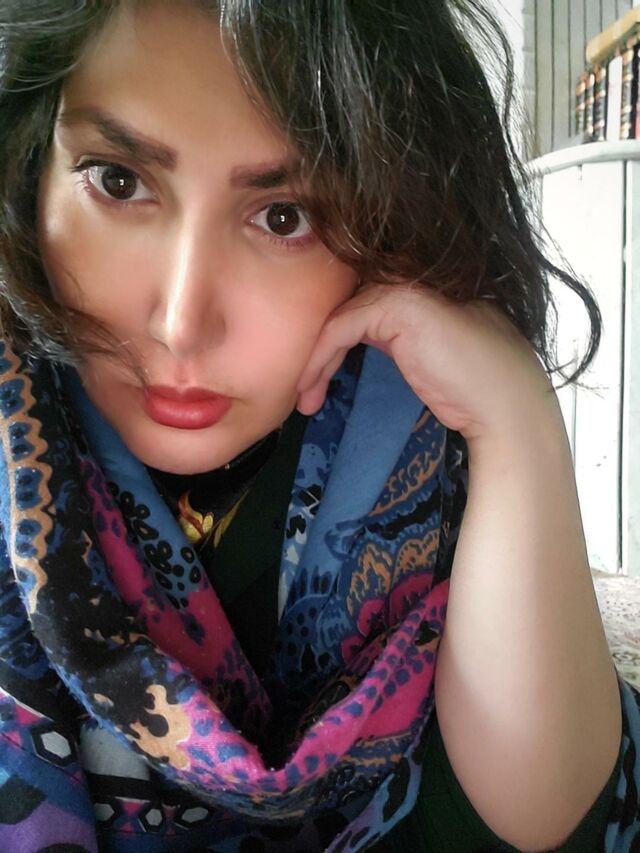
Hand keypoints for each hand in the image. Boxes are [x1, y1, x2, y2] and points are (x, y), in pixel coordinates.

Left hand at [295, 281, 556, 444]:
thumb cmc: (469, 385)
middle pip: (342, 306)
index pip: (356, 300)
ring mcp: (405, 284)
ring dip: (313, 361)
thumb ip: (392, 334)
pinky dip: (320, 359)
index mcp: (417, 282)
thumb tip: (347, 338)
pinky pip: (340, 328)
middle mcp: (409, 274)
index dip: (328, 338)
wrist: (503, 403)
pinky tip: (312, 388)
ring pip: (337, 317)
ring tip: (303, 398)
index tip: (311, 378)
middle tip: (302, 392)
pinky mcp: (398, 304)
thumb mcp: (420, 351)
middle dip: (316, 351)